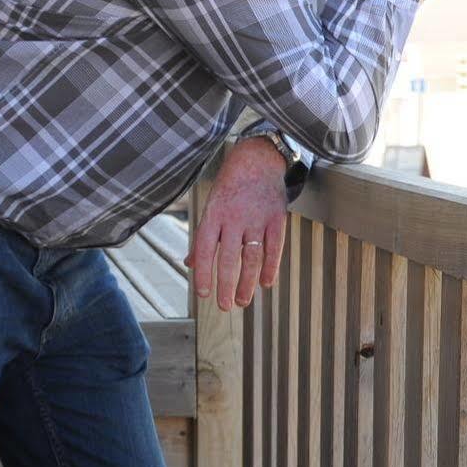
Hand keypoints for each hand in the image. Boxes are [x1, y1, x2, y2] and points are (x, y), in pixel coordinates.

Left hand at [187, 138, 289, 311]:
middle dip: (226, 285)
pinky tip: (267, 283)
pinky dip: (271, 267)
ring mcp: (256, 218)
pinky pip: (274, 247)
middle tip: (224, 306)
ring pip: (251, 257)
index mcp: (213, 215)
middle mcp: (234, 218)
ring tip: (242, 301)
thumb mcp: (210, 207)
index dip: (204, 273)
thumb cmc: (229, 188)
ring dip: (247, 282)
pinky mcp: (276, 217)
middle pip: (228, 258)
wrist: (257, 160)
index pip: (204, 250)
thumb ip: (202, 237)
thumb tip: (190, 263)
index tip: (203, 295)